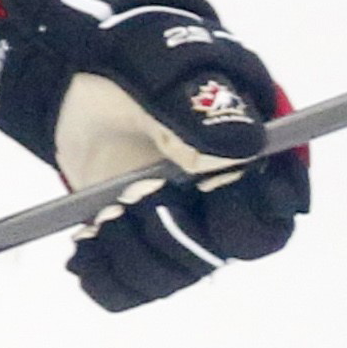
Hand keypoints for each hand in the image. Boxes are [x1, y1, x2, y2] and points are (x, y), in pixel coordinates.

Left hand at [0, 0, 309, 310]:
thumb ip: (204, 109)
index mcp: (249, 163)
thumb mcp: (169, 71)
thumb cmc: (138, 58)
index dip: (239, 225)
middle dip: (168, 233)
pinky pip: (127, 290)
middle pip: (214, 258)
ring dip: (130, 254)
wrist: (78, 66)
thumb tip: (243, 149)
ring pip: (169, 278)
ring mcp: (176, 226)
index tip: (196, 200)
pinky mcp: (133, 243)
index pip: (268, 225)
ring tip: (103, 215)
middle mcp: (219, 203)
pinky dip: (102, 276)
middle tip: (130, 199)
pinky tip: (85, 246)